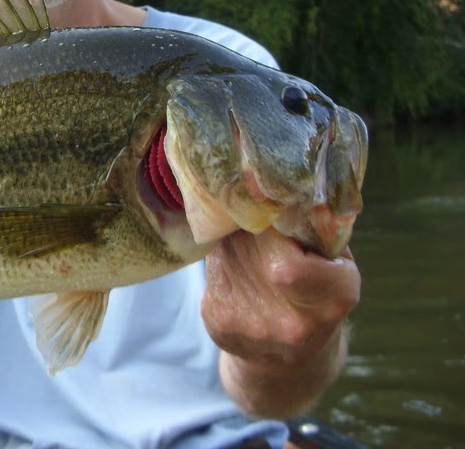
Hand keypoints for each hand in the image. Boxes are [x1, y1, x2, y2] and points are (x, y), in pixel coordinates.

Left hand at [201, 227, 360, 416]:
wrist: (289, 361)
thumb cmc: (318, 293)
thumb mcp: (337, 262)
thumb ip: (317, 226)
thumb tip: (279, 186)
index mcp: (334, 298)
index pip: (288, 258)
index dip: (275, 228)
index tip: (276, 215)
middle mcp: (294, 321)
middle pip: (251, 246)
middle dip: (248, 225)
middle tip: (255, 221)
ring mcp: (254, 326)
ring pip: (226, 254)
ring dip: (232, 241)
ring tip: (249, 250)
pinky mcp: (220, 324)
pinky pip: (211, 273)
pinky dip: (220, 264)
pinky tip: (236, 274)